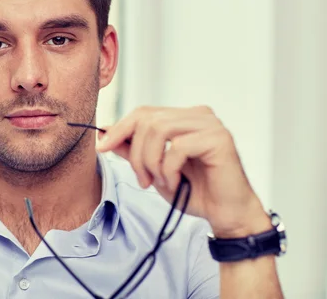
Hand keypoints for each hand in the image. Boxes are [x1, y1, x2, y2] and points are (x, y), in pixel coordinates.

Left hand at [96, 105, 270, 237]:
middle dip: (137, 153)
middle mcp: (198, 115)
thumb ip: (133, 149)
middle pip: (148, 120)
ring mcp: (210, 124)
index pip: (143, 112)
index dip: (119, 128)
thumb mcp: (154, 169)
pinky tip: (176, 182)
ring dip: (151, 161)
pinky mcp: (219, 138)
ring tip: (159, 181)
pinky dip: (169, 169)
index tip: (102, 147)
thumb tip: (106, 133)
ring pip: (160, 130)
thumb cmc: (193, 191)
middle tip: (143, 179)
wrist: (225, 215)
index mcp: (183, 117)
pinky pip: (178, 147)